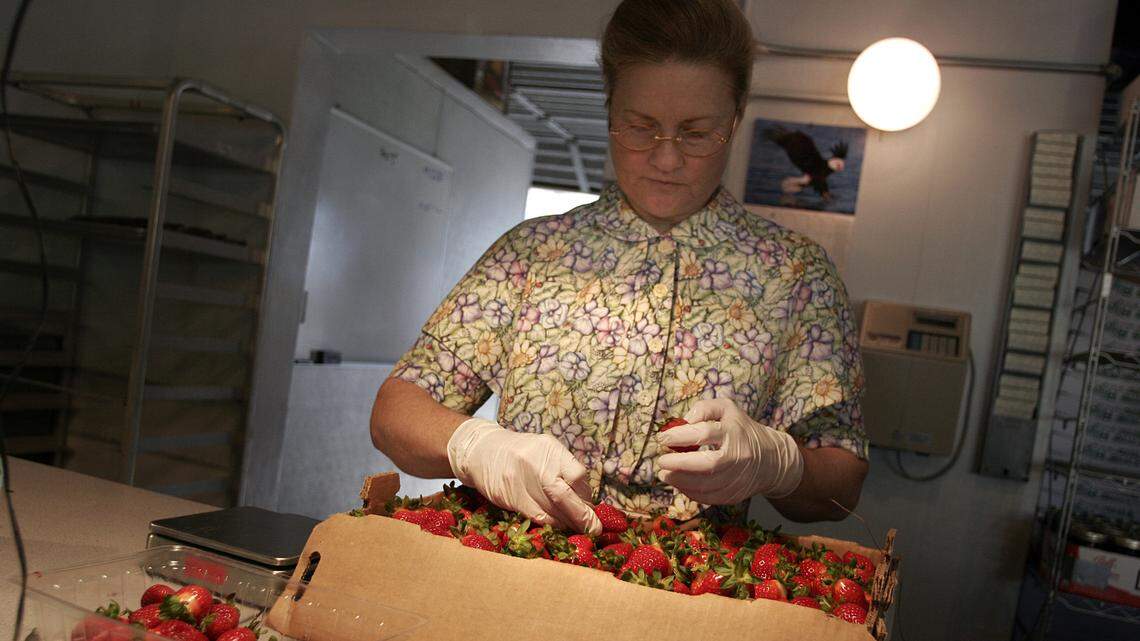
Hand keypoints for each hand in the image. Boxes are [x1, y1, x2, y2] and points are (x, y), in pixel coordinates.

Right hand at [447, 417, 601, 534]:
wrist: (482, 451)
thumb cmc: (520, 452)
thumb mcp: (544, 449)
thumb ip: (563, 469)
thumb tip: (586, 498)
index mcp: (549, 448)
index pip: (577, 475)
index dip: (586, 494)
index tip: (590, 504)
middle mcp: (536, 463)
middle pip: (566, 496)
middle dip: (583, 516)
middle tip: (593, 528)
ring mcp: (521, 481)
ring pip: (552, 510)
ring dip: (569, 523)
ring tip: (578, 529)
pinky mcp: (510, 498)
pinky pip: (537, 516)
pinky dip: (552, 524)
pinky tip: (558, 525)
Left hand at [655, 398, 803, 504]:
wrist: (770, 459)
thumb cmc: (741, 430)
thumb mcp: (727, 409)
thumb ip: (704, 409)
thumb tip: (682, 422)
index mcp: (735, 432)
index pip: (705, 433)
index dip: (680, 436)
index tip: (662, 438)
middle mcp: (738, 457)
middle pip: (707, 464)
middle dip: (680, 464)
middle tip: (661, 461)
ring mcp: (738, 479)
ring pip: (707, 485)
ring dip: (681, 481)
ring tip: (665, 474)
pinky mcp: (734, 495)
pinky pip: (709, 498)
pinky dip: (690, 493)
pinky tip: (679, 484)